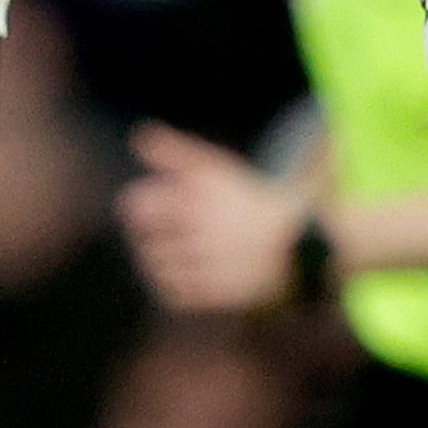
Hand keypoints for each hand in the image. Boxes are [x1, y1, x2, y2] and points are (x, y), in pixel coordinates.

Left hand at [118, 122, 315, 314]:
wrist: (291, 238)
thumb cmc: (244, 197)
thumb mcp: (212, 166)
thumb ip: (173, 151)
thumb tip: (139, 135)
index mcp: (196, 199)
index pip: (138, 207)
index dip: (137, 205)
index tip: (147, 205)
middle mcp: (200, 233)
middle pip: (144, 240)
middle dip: (147, 234)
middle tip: (158, 229)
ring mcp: (207, 265)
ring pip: (155, 267)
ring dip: (154, 258)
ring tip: (170, 249)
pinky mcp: (214, 292)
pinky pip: (172, 292)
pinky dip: (168, 283)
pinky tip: (181, 270)